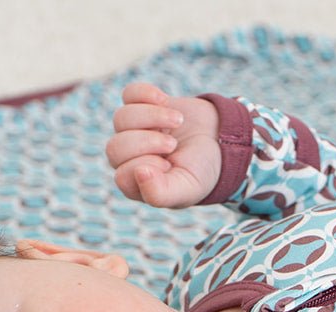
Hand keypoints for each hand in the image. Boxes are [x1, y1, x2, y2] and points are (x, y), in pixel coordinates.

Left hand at [105, 83, 221, 208]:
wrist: (221, 141)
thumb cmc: (203, 171)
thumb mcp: (187, 189)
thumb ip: (161, 194)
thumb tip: (138, 174)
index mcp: (137, 184)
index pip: (122, 175)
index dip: (146, 167)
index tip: (170, 166)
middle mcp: (129, 159)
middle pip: (115, 148)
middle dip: (147, 142)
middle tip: (172, 144)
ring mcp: (133, 131)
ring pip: (121, 118)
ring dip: (152, 116)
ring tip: (178, 120)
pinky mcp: (142, 106)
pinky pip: (128, 93)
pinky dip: (146, 94)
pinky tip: (165, 100)